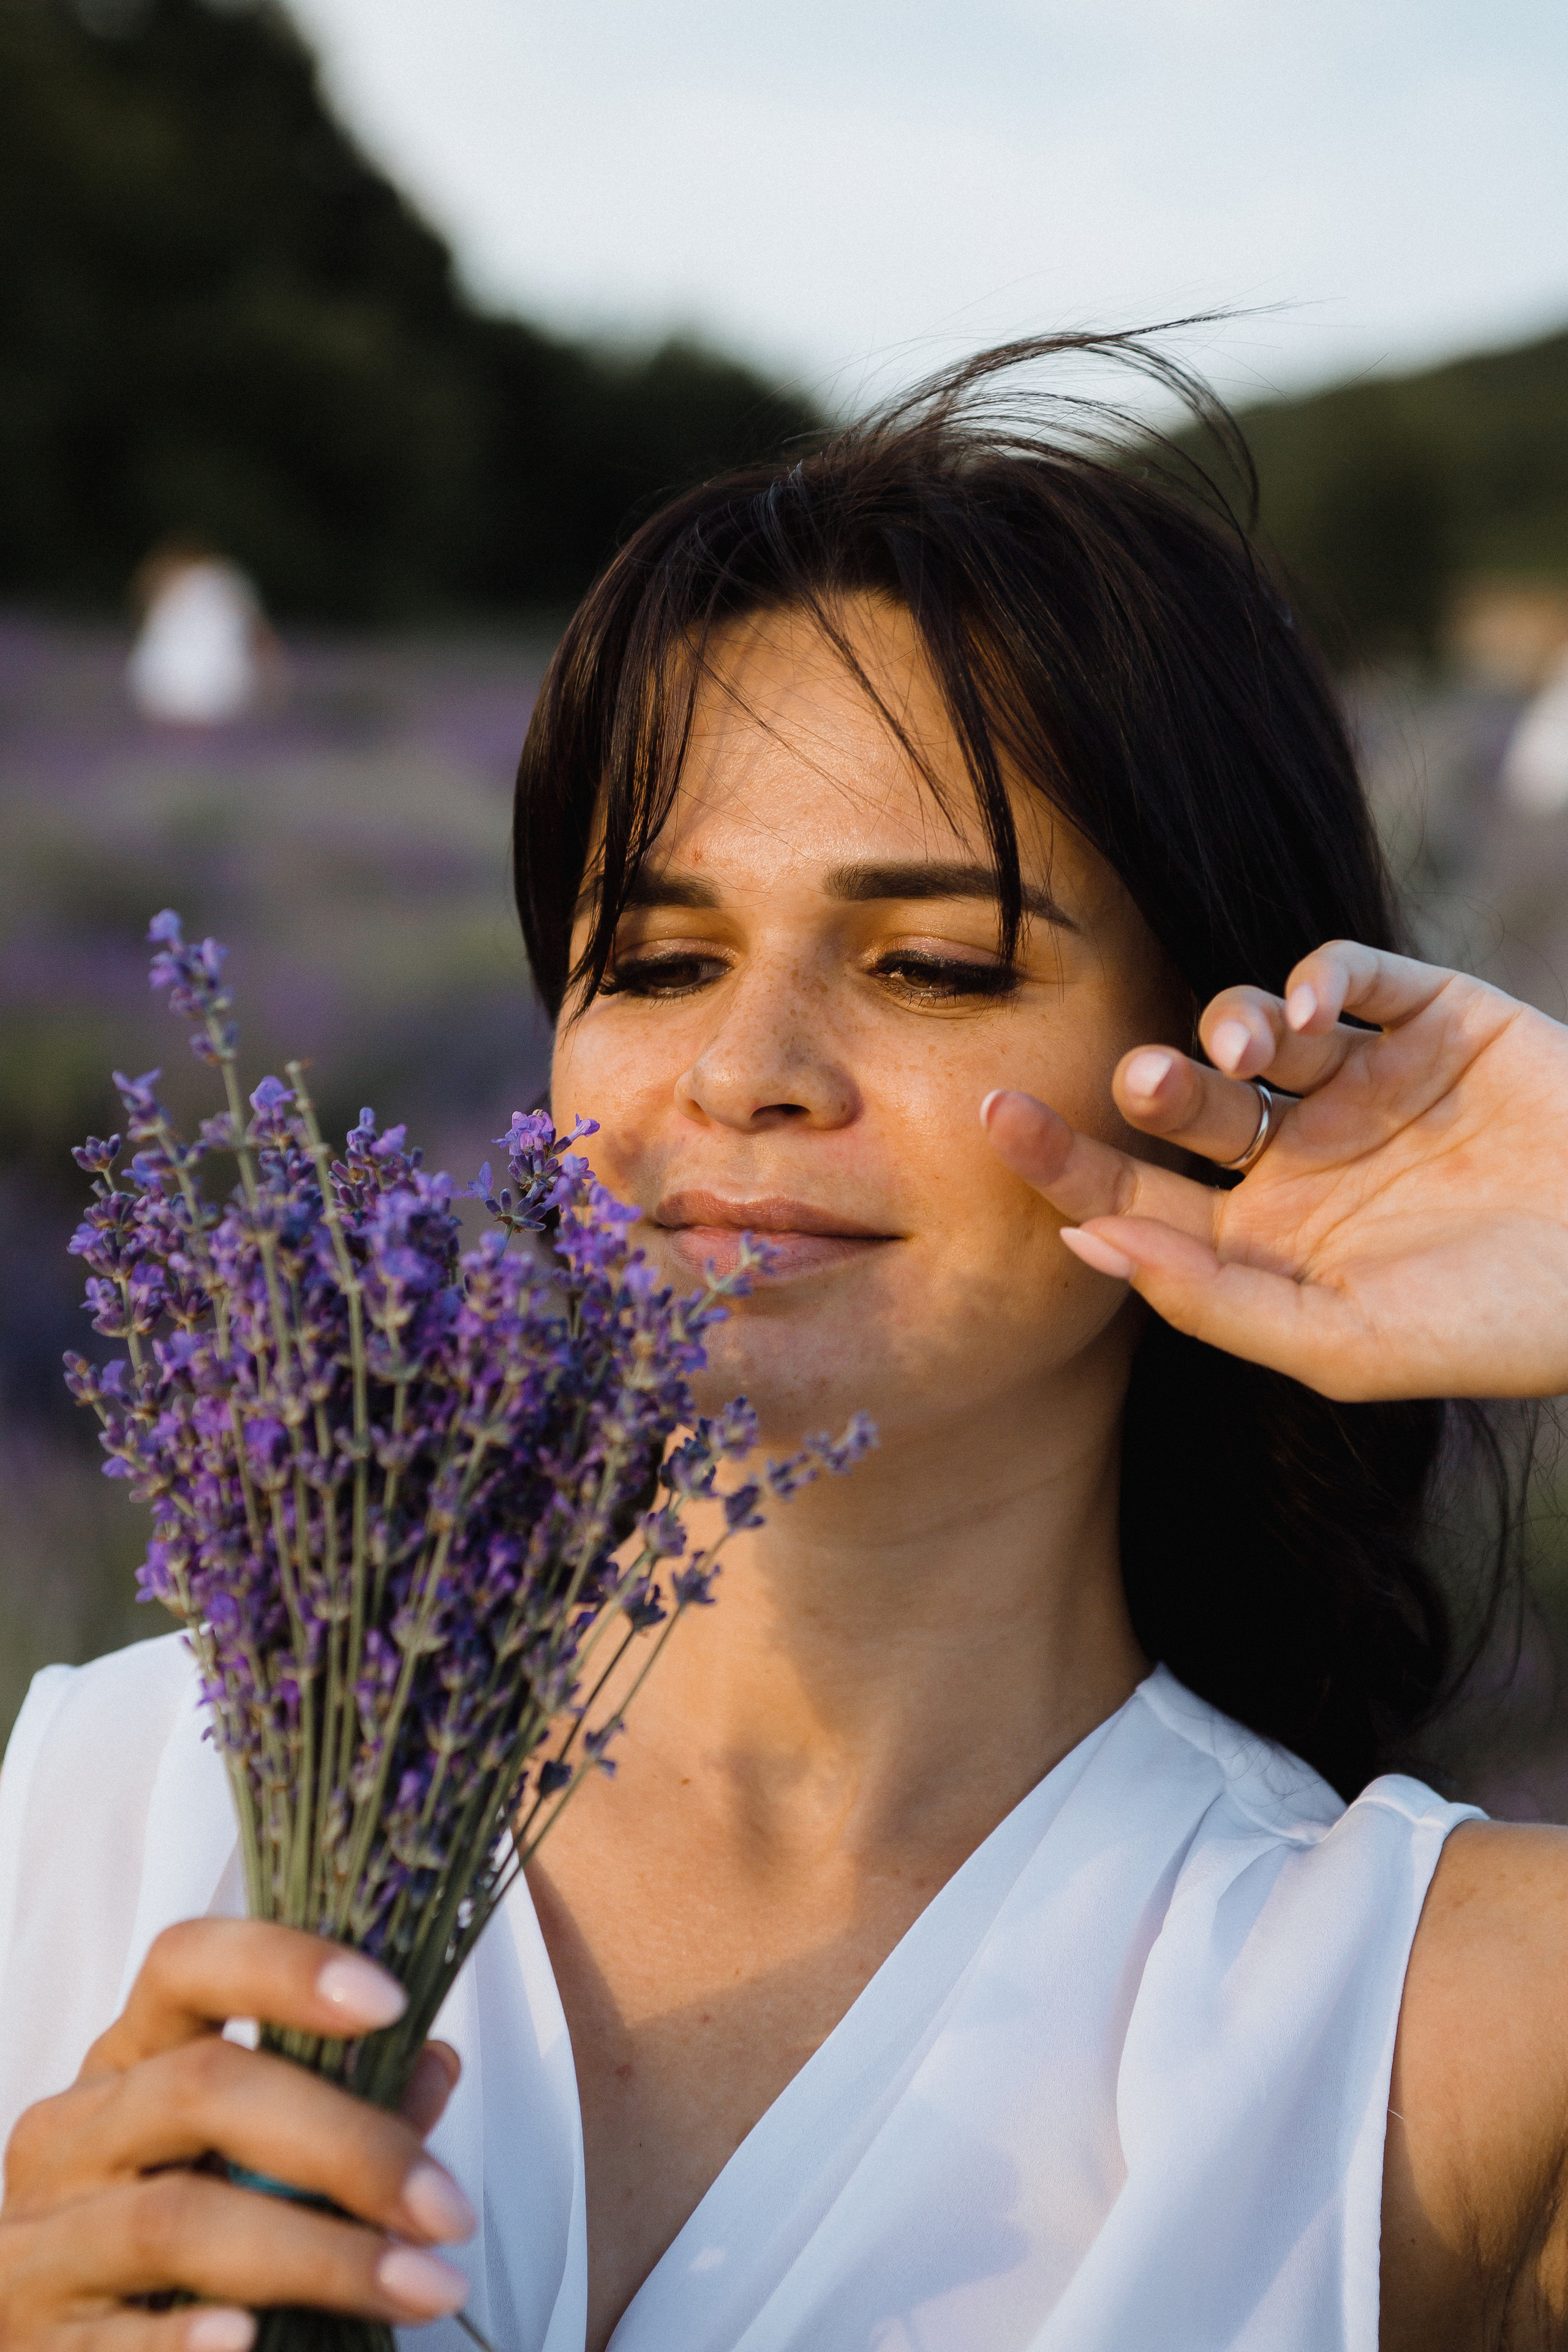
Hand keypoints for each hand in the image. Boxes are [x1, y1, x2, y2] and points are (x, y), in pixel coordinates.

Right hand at [0, 1919, 472, 2351]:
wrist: (74, 2344)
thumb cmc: (175, 2239)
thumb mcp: (248, 2157)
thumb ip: (343, 2110)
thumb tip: (432, 2063)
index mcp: (129, 2061)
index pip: (187, 1965)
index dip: (286, 1967)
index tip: (390, 2003)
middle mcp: (73, 2132)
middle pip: (202, 2089)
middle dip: (345, 2143)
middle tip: (445, 2204)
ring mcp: (41, 2237)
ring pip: (173, 2218)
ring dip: (319, 2255)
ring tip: (419, 2284)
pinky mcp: (36, 2344)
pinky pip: (112, 2339)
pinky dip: (186, 2339)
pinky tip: (252, 2340)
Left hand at [983, 940, 1567, 1402]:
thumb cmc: (1495, 1328)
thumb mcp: (1343, 1343)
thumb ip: (1211, 1299)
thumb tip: (1087, 1245)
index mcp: (1263, 1239)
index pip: (1135, 1194)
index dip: (1064, 1161)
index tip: (995, 1118)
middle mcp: (1300, 1154)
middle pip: (1185, 1106)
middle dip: (1153, 1086)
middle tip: (1148, 1081)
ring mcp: (1364, 1081)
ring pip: (1251, 1028)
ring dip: (1223, 1025)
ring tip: (1239, 1051)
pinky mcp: (1432, 1018)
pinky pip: (1345, 974)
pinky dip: (1311, 978)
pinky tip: (1302, 1014)